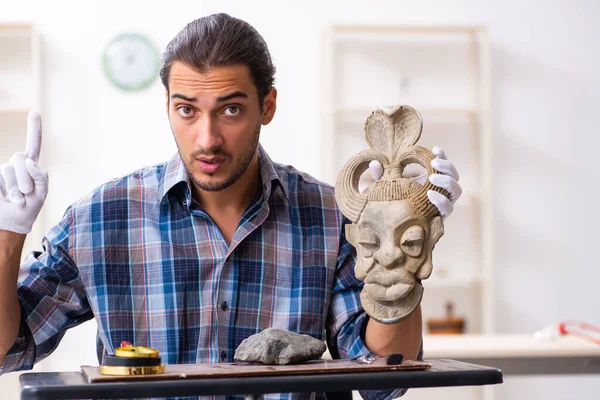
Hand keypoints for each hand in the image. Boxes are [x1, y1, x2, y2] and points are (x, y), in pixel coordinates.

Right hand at [0, 111, 48, 233]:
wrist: (13, 222)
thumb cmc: (29, 206)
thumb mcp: (42, 193)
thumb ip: (41, 176)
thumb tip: (30, 161)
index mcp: (30, 166)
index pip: (33, 144)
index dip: (34, 129)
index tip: (35, 112)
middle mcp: (14, 164)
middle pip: (19, 158)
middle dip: (25, 179)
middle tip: (26, 195)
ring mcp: (1, 172)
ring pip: (6, 170)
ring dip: (14, 189)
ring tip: (16, 200)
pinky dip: (3, 189)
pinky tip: (4, 198)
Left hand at [368, 146, 461, 219]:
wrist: (396, 232)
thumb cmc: (393, 206)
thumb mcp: (387, 189)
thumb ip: (380, 177)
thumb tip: (374, 163)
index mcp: (432, 182)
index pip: (443, 166)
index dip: (443, 157)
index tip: (434, 149)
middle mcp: (441, 193)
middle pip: (454, 176)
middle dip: (447, 167)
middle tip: (434, 163)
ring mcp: (443, 205)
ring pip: (457, 191)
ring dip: (447, 181)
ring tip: (432, 177)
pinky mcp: (441, 218)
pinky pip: (448, 208)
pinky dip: (442, 200)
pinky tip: (430, 195)